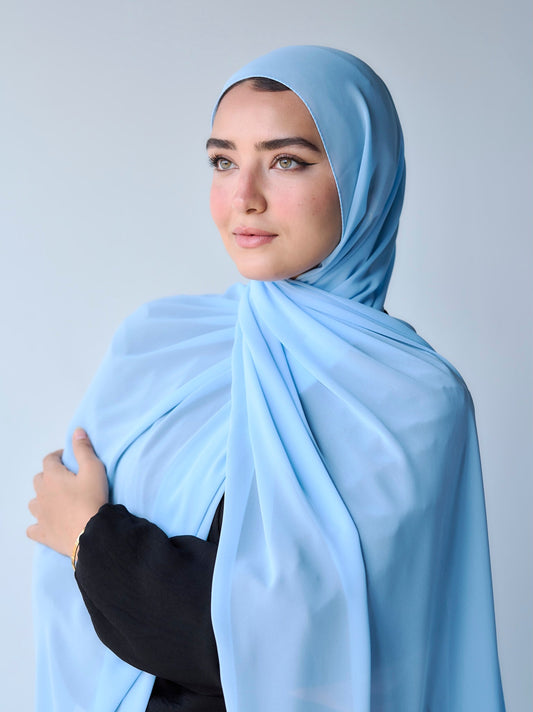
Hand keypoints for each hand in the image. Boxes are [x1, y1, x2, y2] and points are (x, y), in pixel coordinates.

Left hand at [27, 428, 108, 557]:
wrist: (90, 533)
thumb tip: (77, 431)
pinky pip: (33, 528)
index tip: (67, 458)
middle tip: (65, 478)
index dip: (58, 456)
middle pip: (39, 479)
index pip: (49, 460)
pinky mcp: (43, 533)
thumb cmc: (92, 499)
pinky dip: (38, 524)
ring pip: (34, 502)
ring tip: (56, 500)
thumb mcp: (93, 469)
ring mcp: (40, 515)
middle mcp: (42, 494)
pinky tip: (46, 523)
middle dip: (49, 476)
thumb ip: (84, 449)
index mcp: (52, 477)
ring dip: (43, 498)